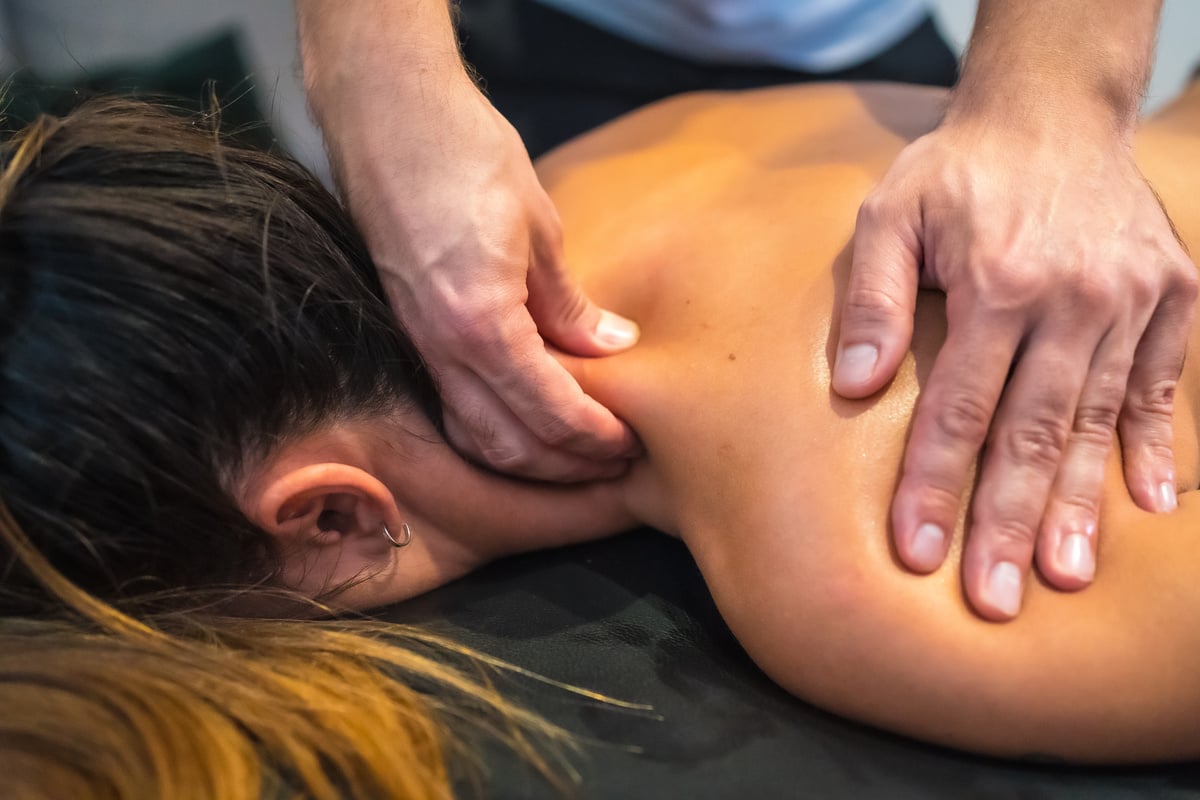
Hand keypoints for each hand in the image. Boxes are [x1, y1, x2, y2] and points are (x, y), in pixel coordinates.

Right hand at [335, 80, 640, 480]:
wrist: (387, 115)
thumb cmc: (464, 155)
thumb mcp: (539, 227)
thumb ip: (569, 303)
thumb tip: (612, 346)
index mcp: (480, 323)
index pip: (547, 411)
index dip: (592, 437)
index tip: (629, 444)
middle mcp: (441, 347)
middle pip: (509, 444)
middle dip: (565, 464)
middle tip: (613, 463)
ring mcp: (417, 343)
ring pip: (473, 437)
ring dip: (528, 458)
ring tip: (576, 454)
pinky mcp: (408, 331)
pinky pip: (452, 406)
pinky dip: (492, 431)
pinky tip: (526, 424)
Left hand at [833, 118, 1196, 620]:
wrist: (1054, 114)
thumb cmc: (956, 173)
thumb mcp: (892, 213)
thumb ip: (872, 297)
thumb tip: (852, 384)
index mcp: (998, 280)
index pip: (960, 406)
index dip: (936, 484)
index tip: (916, 553)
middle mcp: (1074, 298)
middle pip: (1035, 431)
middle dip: (1010, 521)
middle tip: (994, 598)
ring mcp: (1131, 300)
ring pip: (1099, 420)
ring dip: (1081, 503)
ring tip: (1064, 575)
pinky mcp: (1173, 296)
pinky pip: (1163, 384)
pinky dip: (1156, 446)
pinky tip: (1150, 506)